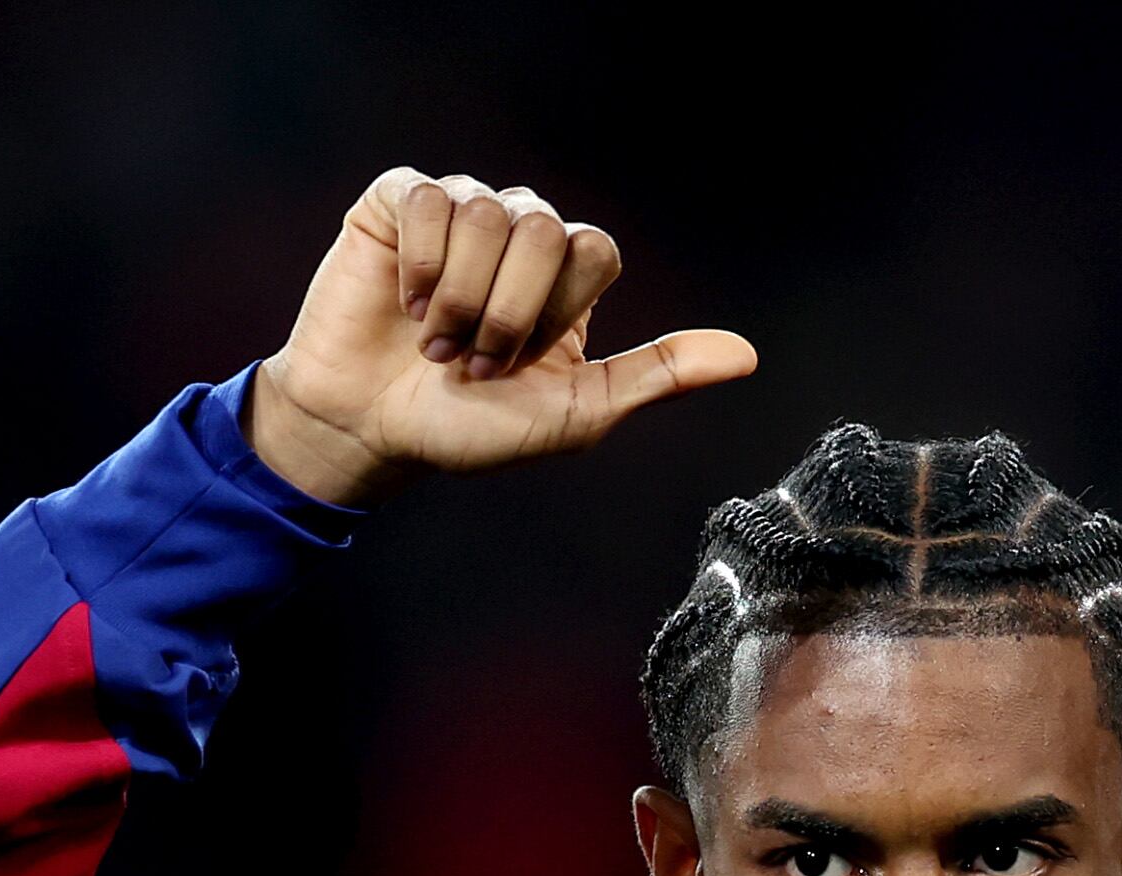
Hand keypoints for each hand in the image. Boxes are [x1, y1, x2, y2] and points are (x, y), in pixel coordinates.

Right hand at [243, 168, 757, 507]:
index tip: (523, 363)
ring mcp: (458, 213)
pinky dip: (419, 263)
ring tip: (434, 340)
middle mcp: (518, 235)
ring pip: (486, 213)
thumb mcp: (579, 412)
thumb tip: (748, 355)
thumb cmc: (472, 427)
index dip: (559, 309)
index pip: (594, 249)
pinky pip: (426, 198)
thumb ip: (660, 375)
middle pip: (543, 227)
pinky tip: (405, 301)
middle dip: (508, 309)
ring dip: (459, 296)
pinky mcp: (397, 204)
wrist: (374, 431)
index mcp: (566, 278)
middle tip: (474, 359)